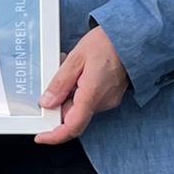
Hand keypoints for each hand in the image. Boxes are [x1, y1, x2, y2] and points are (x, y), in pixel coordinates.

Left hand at [38, 25, 129, 144]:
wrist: (134, 37)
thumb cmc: (108, 43)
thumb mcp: (76, 58)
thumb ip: (60, 82)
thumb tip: (47, 102)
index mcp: (92, 95)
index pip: (72, 126)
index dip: (54, 136)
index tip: (40, 137)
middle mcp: (102, 102)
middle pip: (73, 116)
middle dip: (58, 105)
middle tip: (52, 84)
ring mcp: (108, 100)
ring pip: (80, 107)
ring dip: (68, 94)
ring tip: (68, 70)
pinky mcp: (110, 95)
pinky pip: (89, 100)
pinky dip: (78, 91)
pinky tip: (77, 72)